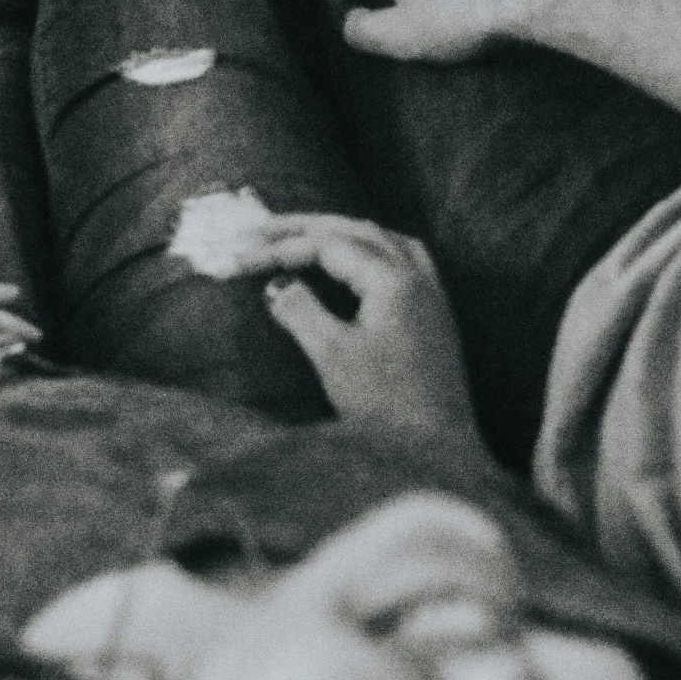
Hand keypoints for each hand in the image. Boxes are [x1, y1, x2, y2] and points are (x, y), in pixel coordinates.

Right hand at [228, 214, 483, 452]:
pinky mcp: (434, 315)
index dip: (281, 249)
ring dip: (339, 231)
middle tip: (258, 229)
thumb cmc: (386, 407)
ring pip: (382, 239)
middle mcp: (417, 277)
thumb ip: (301, 311)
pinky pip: (402, 257)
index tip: (239, 260)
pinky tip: (358, 260)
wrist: (440, 452)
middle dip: (305, 227)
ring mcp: (430, 294)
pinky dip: (370, 248)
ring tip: (303, 234)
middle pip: (355, 230)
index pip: (328, 245)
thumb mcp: (333, 357)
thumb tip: (277, 285)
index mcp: (393, 280)